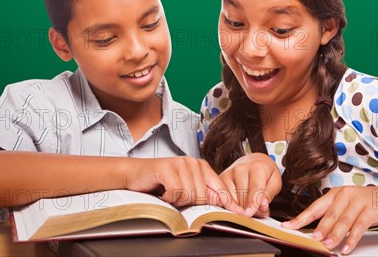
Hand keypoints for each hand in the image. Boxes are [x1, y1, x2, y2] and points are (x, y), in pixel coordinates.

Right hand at [125, 156, 243, 212]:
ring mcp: (180, 163)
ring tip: (169, 193)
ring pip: (190, 195)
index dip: (229, 202)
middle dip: (189, 203)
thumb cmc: (161, 183)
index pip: (220, 187)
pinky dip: (168, 198)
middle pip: (203, 196)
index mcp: (202, 167)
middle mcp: (193, 162)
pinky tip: (162, 192)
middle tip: (176, 197)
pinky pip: (176, 192)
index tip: (241, 214)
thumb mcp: (185, 188)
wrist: (136, 174)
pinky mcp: (167, 167)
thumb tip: (224, 203)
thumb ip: (203, 193)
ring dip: (177, 201)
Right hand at [220, 153, 281, 217]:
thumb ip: (270, 193)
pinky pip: (223, 198)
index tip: (249, 214)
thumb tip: (262, 205)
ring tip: (248, 204)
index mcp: (257, 167)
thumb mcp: (275, 181)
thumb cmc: (265, 172)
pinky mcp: (221, 179)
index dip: (253, 203)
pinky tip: (238, 202)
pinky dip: (231, 205)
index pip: (255, 188)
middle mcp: (241, 168)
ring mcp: (229, 173)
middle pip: (243, 197)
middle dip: (249, 209)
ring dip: (240, 209)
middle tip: (257, 209)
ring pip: (232, 199)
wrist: (253, 161)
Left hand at [282, 185, 377, 253]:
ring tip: (326, 245)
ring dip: (334, 235)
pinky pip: (358, 226)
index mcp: (336, 193)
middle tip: (312, 239)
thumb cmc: (369, 203)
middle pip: (328, 214)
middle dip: (319, 228)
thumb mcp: (350, 206)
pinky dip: (351, 239)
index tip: (289, 226)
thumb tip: (319, 233)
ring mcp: (358, 201)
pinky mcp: (370, 209)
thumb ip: (336, 216)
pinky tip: (346, 248)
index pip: (315, 207)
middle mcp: (345, 194)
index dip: (302, 217)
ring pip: (342, 221)